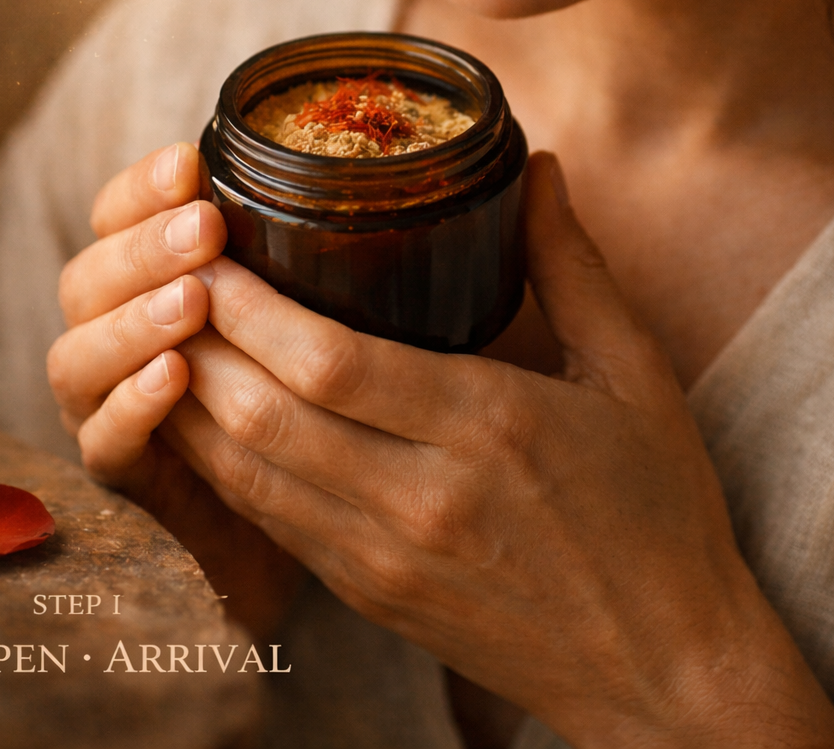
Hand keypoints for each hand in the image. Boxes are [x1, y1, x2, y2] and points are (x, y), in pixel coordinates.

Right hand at [47, 142, 305, 636]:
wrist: (320, 500)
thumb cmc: (332, 384)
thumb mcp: (325, 301)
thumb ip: (311, 249)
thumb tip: (367, 178)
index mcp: (153, 277)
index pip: (116, 216)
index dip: (140, 189)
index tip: (190, 163)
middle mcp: (117, 334)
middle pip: (88, 280)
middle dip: (143, 247)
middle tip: (204, 227)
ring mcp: (109, 405)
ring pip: (79, 356)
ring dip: (132, 320)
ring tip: (192, 297)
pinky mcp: (127, 474)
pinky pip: (103, 442)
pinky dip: (131, 407)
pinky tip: (173, 375)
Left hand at [160, 151, 833, 746]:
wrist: (665, 667)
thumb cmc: (659, 509)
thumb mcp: (634, 373)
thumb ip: (571, 264)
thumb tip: (544, 165)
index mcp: (489, 427)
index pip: (326, 361)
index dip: (248, 304)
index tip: (210, 247)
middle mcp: (422, 497)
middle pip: (263, 413)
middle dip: (199, 339)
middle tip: (170, 275)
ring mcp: (385, 557)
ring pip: (247, 472)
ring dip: (192, 400)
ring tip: (168, 334)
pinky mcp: (371, 594)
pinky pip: (267, 520)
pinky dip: (222, 462)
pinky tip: (207, 415)